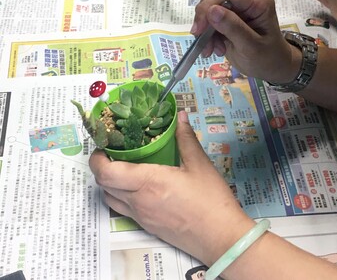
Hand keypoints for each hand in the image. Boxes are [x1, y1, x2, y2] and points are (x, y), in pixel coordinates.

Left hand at [89, 111, 252, 265]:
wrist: (220, 237)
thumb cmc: (211, 200)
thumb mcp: (199, 164)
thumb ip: (186, 138)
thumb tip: (180, 116)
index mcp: (148, 182)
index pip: (107, 173)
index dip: (97, 159)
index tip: (103, 145)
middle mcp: (138, 201)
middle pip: (103, 185)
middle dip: (101, 167)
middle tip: (113, 151)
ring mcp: (141, 216)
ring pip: (110, 199)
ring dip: (109, 183)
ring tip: (123, 167)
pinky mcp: (147, 226)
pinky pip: (123, 209)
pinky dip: (121, 195)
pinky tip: (138, 185)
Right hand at [192, 0, 301, 83]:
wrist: (272, 67)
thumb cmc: (268, 58)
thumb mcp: (251, 46)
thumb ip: (233, 28)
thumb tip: (212, 11)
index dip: (207, 9)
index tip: (198, 31)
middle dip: (205, 23)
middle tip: (204, 45)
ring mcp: (237, 4)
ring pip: (208, 10)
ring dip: (206, 32)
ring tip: (213, 50)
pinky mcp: (229, 14)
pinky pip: (210, 19)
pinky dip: (208, 35)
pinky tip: (216, 48)